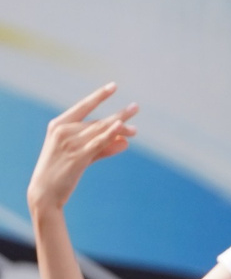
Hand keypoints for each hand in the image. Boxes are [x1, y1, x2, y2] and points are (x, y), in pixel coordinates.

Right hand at [29, 84, 136, 213]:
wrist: (45, 192)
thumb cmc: (62, 172)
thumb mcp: (81, 155)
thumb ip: (103, 148)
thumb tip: (126, 142)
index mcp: (59, 125)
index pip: (83, 106)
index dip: (99, 96)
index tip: (114, 86)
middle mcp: (63, 130)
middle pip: (98, 121)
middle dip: (119, 117)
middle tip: (136, 107)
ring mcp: (70, 143)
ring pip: (101, 131)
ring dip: (121, 128)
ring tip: (136, 128)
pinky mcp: (78, 156)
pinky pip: (98, 142)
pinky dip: (110, 134)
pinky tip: (121, 127)